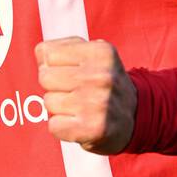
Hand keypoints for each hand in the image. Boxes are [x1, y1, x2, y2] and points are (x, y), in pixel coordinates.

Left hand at [36, 37, 136, 154]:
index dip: (51, 64)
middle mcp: (101, 76)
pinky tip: (79, 122)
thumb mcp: (95, 55)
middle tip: (73, 91)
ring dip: (59, 108)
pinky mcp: (92, 129)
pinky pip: (53, 125)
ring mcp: (97, 103)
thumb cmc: (106, 83)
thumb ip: (65, 48)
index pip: (46, 53)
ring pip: (48, 101)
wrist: (136, 116)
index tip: (68, 72)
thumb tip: (41, 54)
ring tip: (79, 107)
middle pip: (44, 77)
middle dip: (54, 86)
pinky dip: (62, 127)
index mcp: (100, 52)